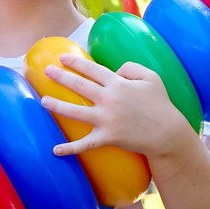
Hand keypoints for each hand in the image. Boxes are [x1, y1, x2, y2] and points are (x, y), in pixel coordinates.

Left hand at [41, 52, 197, 160]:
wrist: (167, 132)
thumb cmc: (160, 104)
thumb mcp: (151, 77)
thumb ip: (131, 68)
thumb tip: (114, 71)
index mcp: (118, 84)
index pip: (92, 69)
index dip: (76, 62)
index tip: (62, 57)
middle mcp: (109, 99)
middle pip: (79, 86)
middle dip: (61, 77)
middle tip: (47, 70)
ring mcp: (106, 119)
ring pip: (75, 111)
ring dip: (57, 106)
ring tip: (42, 101)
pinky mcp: (107, 137)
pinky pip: (85, 144)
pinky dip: (69, 148)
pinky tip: (54, 150)